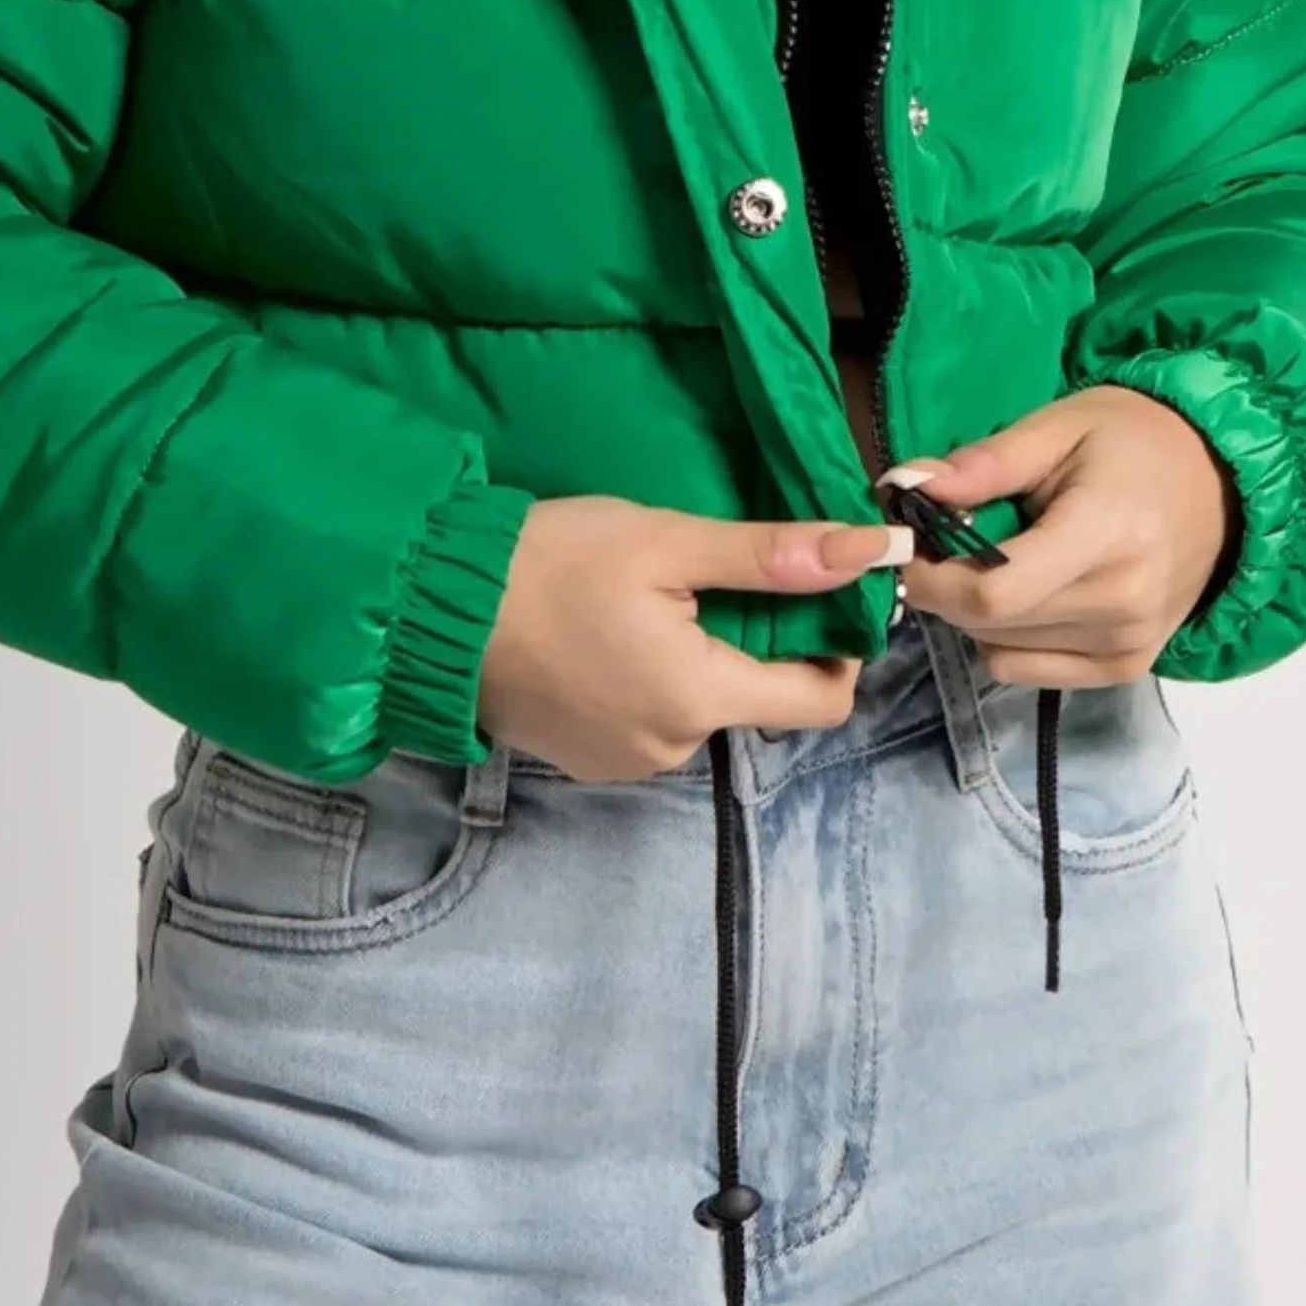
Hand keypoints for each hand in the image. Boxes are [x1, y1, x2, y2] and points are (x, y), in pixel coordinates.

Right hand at [475, 493, 903, 782]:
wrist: (433, 609)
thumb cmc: (552, 563)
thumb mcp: (665, 541)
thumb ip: (770, 555)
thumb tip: (872, 551)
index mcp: (700, 699)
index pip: (822, 701)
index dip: (836, 647)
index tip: (815, 595)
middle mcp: (671, 750)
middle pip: (755, 699)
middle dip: (752, 641)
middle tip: (711, 576)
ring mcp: (624, 763)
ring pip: (700, 709)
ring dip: (696, 660)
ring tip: (649, 600)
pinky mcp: (585, 760)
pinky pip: (650, 722)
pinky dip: (650, 681)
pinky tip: (610, 635)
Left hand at [894, 384, 1238, 687]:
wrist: (1223, 481)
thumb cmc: (1134, 441)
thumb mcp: (1058, 426)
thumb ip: (984, 463)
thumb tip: (908, 488)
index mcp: (1105, 534)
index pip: (993, 592)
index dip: (932, 577)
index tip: (907, 545)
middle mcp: (1122, 603)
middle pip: (990, 624)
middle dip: (944, 587)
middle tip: (945, 540)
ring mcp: (1129, 644)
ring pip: (1001, 651)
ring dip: (975, 614)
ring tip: (995, 559)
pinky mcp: (1127, 667)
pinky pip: (1028, 670)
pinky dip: (1006, 637)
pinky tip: (1027, 592)